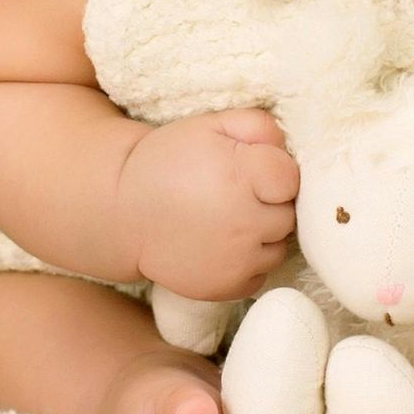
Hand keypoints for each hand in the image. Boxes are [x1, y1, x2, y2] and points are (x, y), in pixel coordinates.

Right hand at [117, 109, 298, 300]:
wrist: (123, 211)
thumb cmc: (168, 162)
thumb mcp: (208, 126)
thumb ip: (255, 125)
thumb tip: (285, 145)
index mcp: (240, 175)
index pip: (290, 178)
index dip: (273, 170)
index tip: (250, 169)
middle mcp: (243, 221)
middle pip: (287, 213)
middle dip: (268, 202)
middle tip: (236, 193)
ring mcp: (237, 259)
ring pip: (278, 246)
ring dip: (262, 233)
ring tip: (228, 218)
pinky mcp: (230, 288)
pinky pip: (260, 273)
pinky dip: (248, 260)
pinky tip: (221, 243)